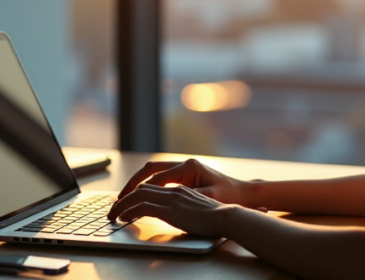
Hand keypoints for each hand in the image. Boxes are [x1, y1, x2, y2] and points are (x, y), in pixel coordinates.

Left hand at [107, 183, 238, 237]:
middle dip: (125, 196)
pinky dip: (130, 211)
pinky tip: (124, 218)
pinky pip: (143, 206)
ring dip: (122, 204)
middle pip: (142, 186)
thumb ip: (184, 204)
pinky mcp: (170, 209)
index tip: (127, 200)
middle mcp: (174, 188)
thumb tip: (175, 213)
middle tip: (114, 207)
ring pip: (138, 195)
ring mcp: (171, 197)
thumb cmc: (218, 214)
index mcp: (181, 185)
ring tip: (113, 214)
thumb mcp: (199, 204)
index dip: (137, 190)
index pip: (153, 183)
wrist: (227, 216)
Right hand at [108, 158, 255, 214]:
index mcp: (189, 167)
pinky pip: (162, 178)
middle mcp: (185, 164)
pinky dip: (149, 186)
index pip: (156, 179)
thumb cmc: (229, 197)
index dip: (139, 190)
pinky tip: (142, 196)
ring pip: (154, 172)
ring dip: (139, 183)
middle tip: (120, 197)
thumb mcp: (206, 199)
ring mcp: (185, 168)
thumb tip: (162, 201)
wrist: (245, 194)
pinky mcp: (186, 175)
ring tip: (126, 196)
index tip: (127, 201)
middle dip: (133, 183)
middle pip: (150, 169)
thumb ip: (184, 198)